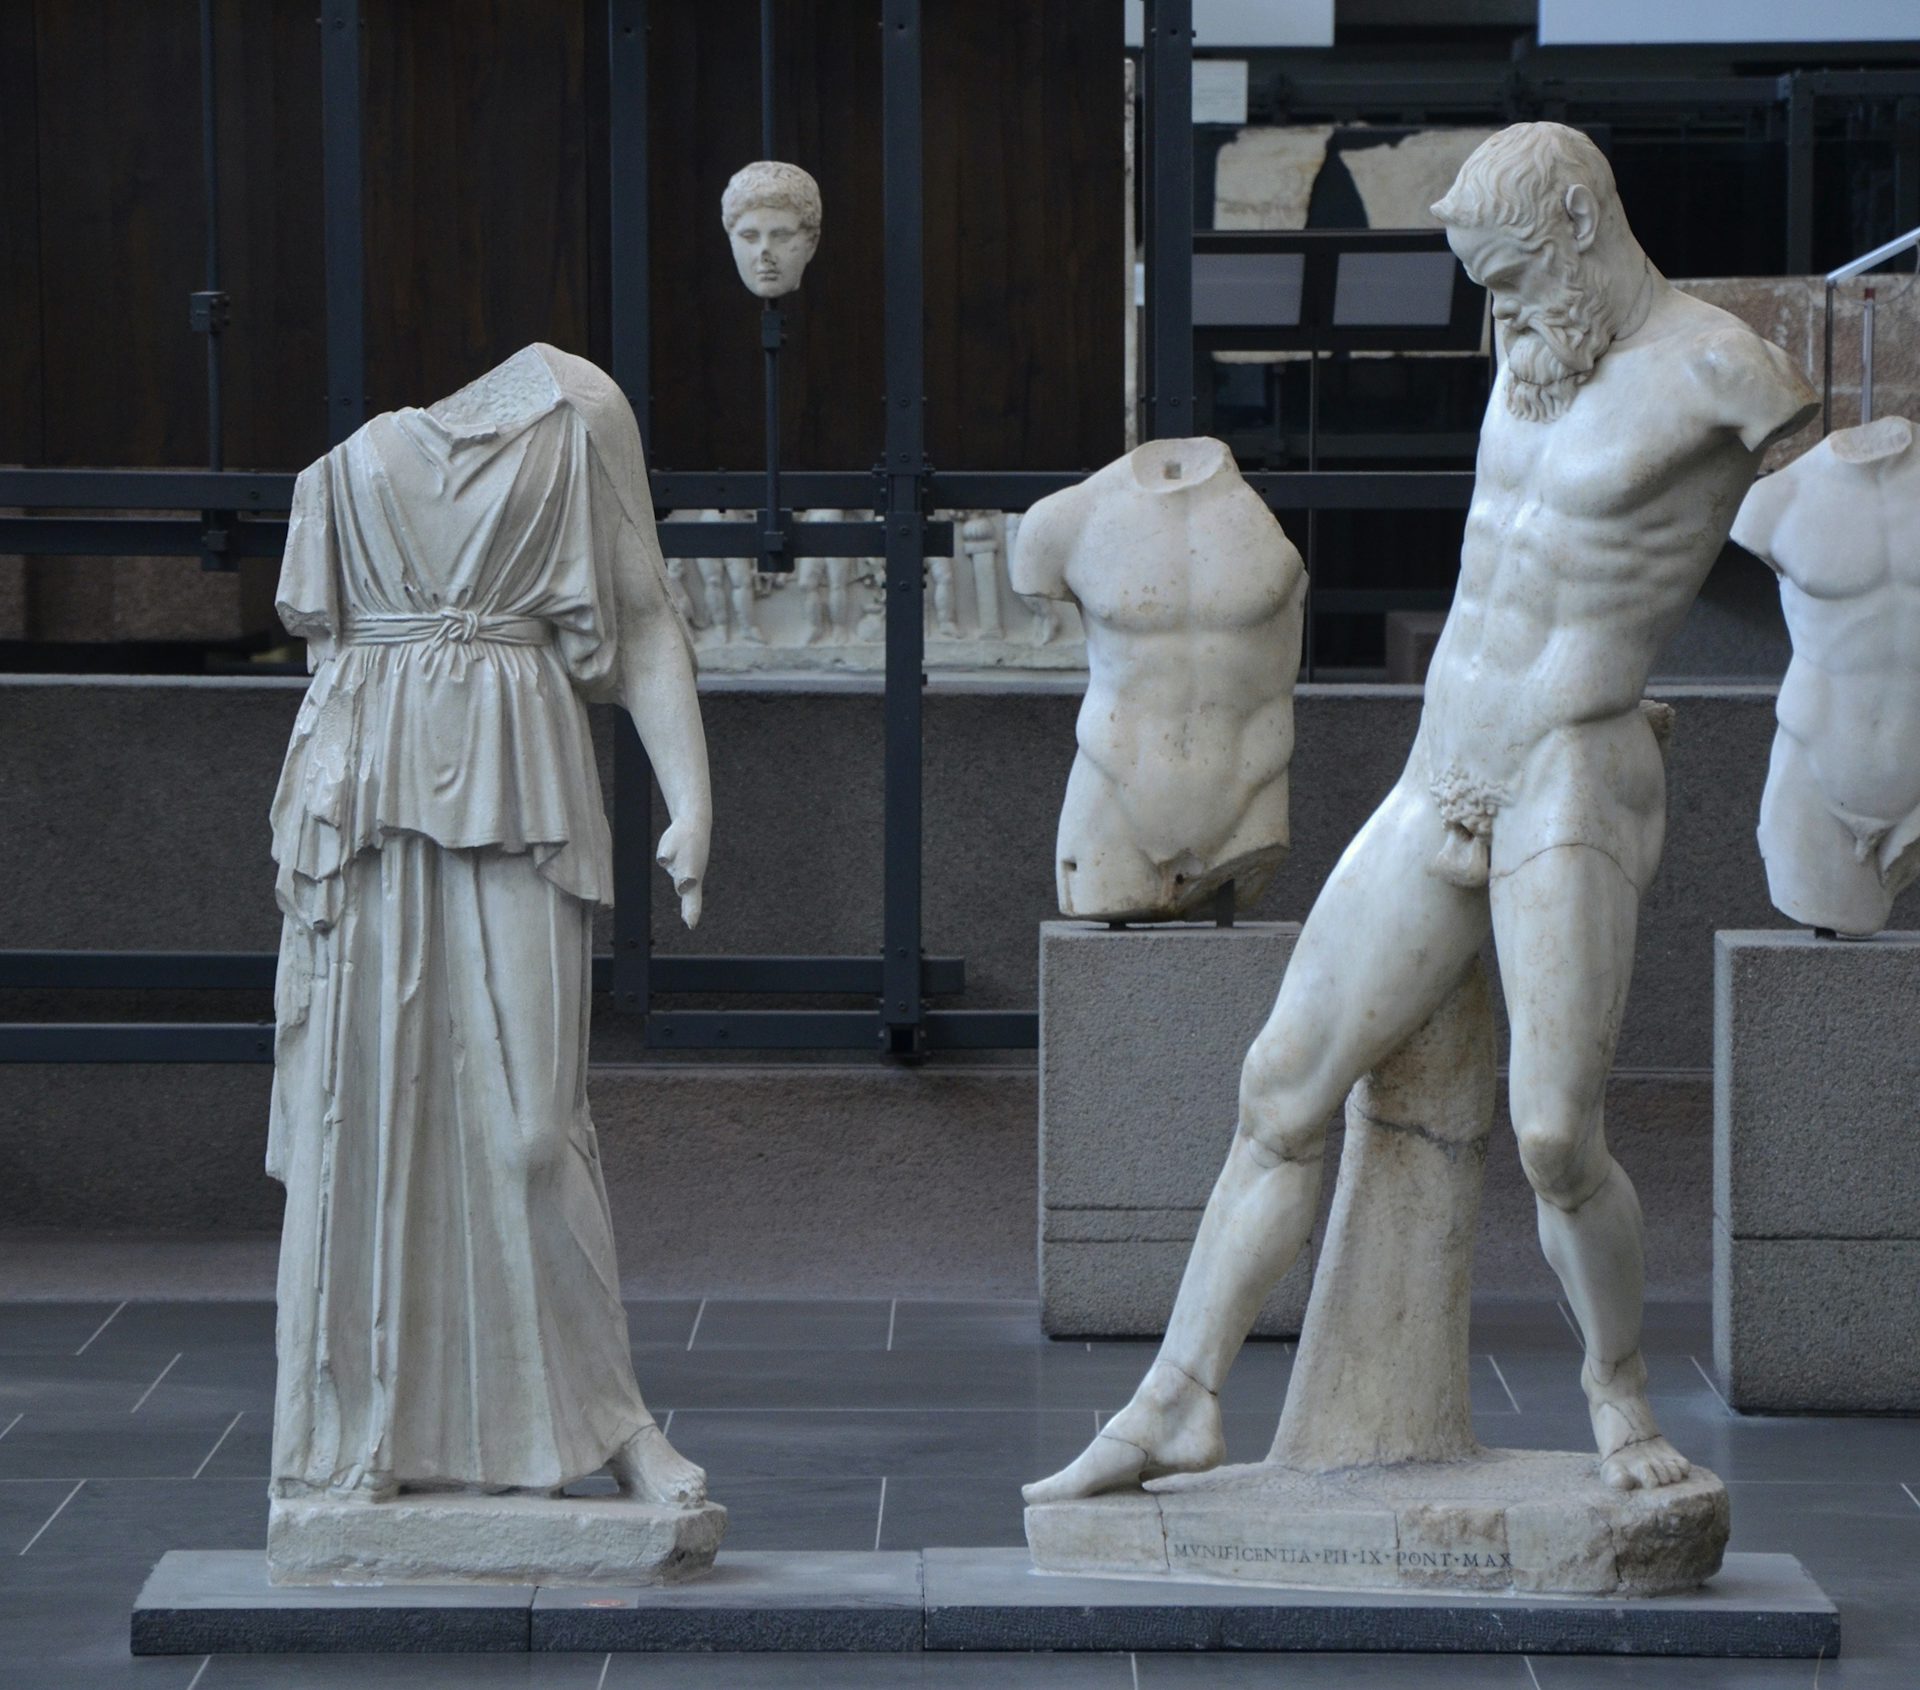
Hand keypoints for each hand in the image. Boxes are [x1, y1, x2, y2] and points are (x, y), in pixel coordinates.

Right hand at [655, 814, 709, 929]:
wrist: (692, 825)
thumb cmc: (692, 857)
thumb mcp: (694, 879)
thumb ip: (691, 902)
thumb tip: (692, 924)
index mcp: (695, 881)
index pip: (693, 900)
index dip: (692, 912)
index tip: (691, 924)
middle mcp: (688, 871)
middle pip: (686, 885)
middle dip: (687, 891)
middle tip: (689, 901)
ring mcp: (679, 859)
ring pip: (679, 869)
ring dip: (683, 877)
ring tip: (687, 881)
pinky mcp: (669, 847)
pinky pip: (665, 854)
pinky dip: (666, 856)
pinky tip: (665, 858)